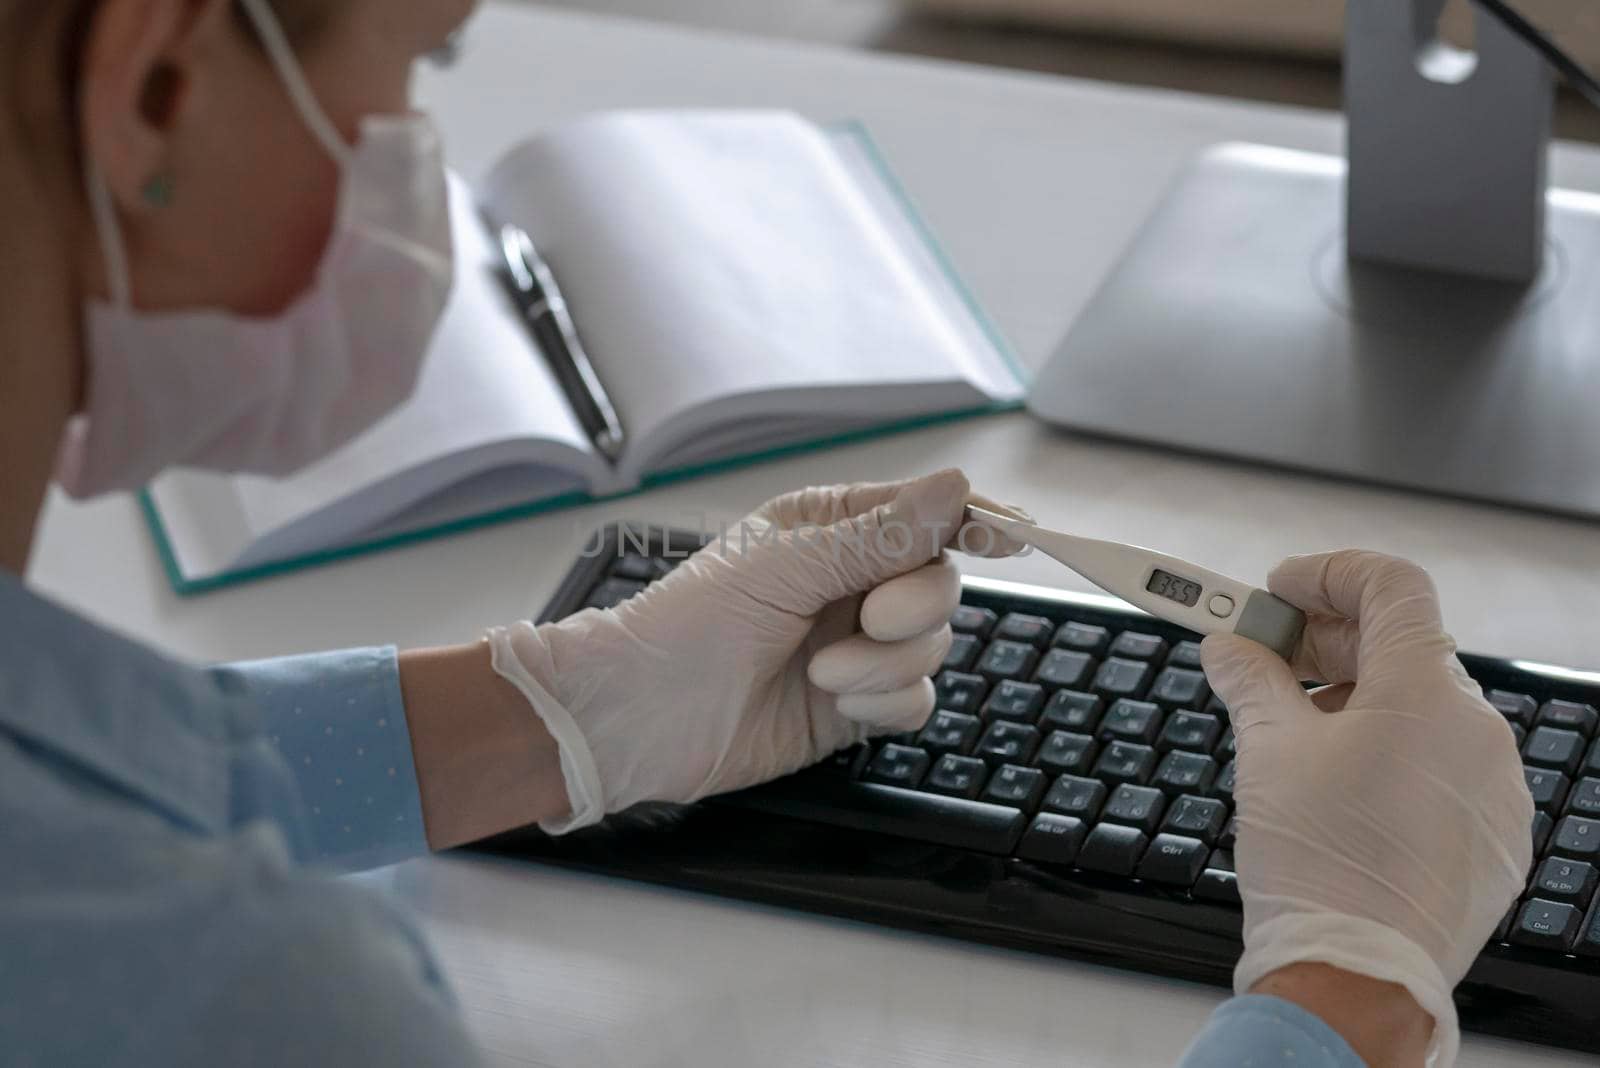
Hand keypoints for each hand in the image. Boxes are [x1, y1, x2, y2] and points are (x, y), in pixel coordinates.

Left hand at [486, 470, 1011, 831]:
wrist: (644, 716)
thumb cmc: (692, 622)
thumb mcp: (787, 563)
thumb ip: (880, 534)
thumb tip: (956, 487)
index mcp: (834, 527)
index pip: (925, 513)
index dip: (971, 523)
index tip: (1010, 536)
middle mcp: (853, 581)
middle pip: (943, 582)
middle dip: (914, 606)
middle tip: (869, 618)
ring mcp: (859, 644)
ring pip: (935, 645)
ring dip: (885, 662)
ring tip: (821, 670)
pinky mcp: (858, 703)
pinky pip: (917, 699)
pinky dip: (883, 701)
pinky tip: (833, 699)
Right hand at [1201, 550, 1533, 1066]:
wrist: (1357, 973)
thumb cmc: (1317, 861)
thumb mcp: (1267, 750)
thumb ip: (1251, 679)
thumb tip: (1230, 647)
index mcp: (1425, 694)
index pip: (1392, 585)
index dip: (1327, 574)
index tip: (1277, 593)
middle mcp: (1478, 731)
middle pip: (1405, 646)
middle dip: (1330, 642)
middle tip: (1267, 659)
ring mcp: (1496, 787)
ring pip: (1426, 710)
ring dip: (1361, 701)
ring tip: (1298, 737)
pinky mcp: (1496, 836)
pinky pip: (1446, 768)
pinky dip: (1394, 756)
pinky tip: (1343, 790)